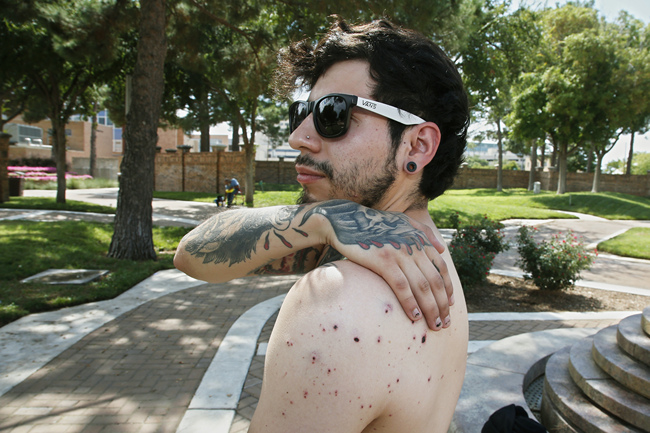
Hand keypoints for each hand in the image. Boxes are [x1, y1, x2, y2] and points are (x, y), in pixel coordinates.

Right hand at [301, 200, 453, 330]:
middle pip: (434, 281)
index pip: (440, 268)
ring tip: (434, 325)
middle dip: (442, 305)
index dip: (447, 288)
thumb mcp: (402, 220)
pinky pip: (402, 286)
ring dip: (431, 309)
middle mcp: (413, 247)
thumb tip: (441, 249)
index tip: (449, 305)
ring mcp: (399, 254)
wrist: (346, 220)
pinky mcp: (383, 261)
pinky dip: (410, 303)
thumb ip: (423, 232)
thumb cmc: (373, 224)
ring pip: (422, 286)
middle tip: (444, 323)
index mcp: (419, 240)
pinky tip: (414, 317)